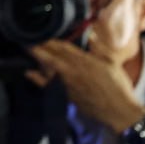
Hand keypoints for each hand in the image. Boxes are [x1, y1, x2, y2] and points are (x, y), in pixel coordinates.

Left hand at [29, 36, 144, 131]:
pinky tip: (28, 73)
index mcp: (84, 61)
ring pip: (47, 67)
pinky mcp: (66, 95)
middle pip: (51, 55)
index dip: (50, 39)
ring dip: (37, 58)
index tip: (41, 31)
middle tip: (26, 38)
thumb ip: (99, 48)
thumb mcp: (112, 63)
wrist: (119, 112)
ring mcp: (68, 83)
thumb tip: (91, 35)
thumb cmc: (119, 87)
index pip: (63, 46)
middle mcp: (73, 70)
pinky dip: (37, 79)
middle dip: (38, 46)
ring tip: (25, 49)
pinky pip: (48, 85)